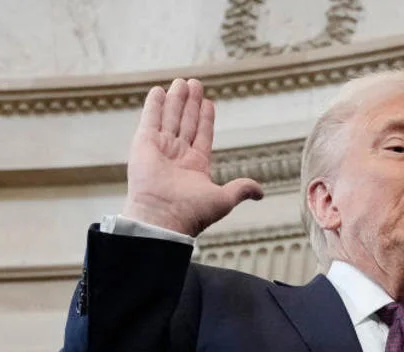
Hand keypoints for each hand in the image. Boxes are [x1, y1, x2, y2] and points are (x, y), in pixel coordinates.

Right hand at [122, 78, 263, 236]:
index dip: (206, 118)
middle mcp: (177, 156)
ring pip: (170, 117)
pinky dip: (154, 105)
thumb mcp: (223, 199)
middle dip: (191, 103)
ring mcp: (160, 148)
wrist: (163, 217)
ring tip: (182, 81)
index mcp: (196, 166)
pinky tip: (159, 91)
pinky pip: (150, 120)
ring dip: (176, 99)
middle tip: (195, 83)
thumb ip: (241, 189)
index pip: (202, 135)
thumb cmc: (192, 212)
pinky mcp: (143, 144)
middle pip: (186, 122)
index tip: (209, 102)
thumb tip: (260, 192)